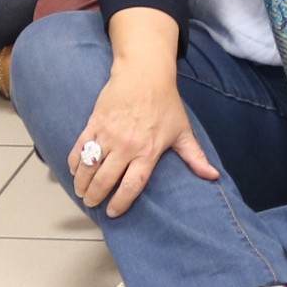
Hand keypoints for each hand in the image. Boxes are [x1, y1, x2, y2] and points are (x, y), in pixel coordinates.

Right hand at [73, 46, 217, 214]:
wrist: (145, 74)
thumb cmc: (165, 103)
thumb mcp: (182, 131)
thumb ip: (195, 157)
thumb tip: (213, 176)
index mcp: (148, 152)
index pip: (131, 186)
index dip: (121, 203)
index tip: (113, 212)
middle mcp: (126, 146)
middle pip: (105, 181)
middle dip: (96, 197)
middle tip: (93, 203)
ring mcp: (108, 135)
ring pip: (89, 167)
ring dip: (82, 184)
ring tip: (82, 192)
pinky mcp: (94, 123)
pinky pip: (79, 149)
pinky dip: (74, 163)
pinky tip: (74, 171)